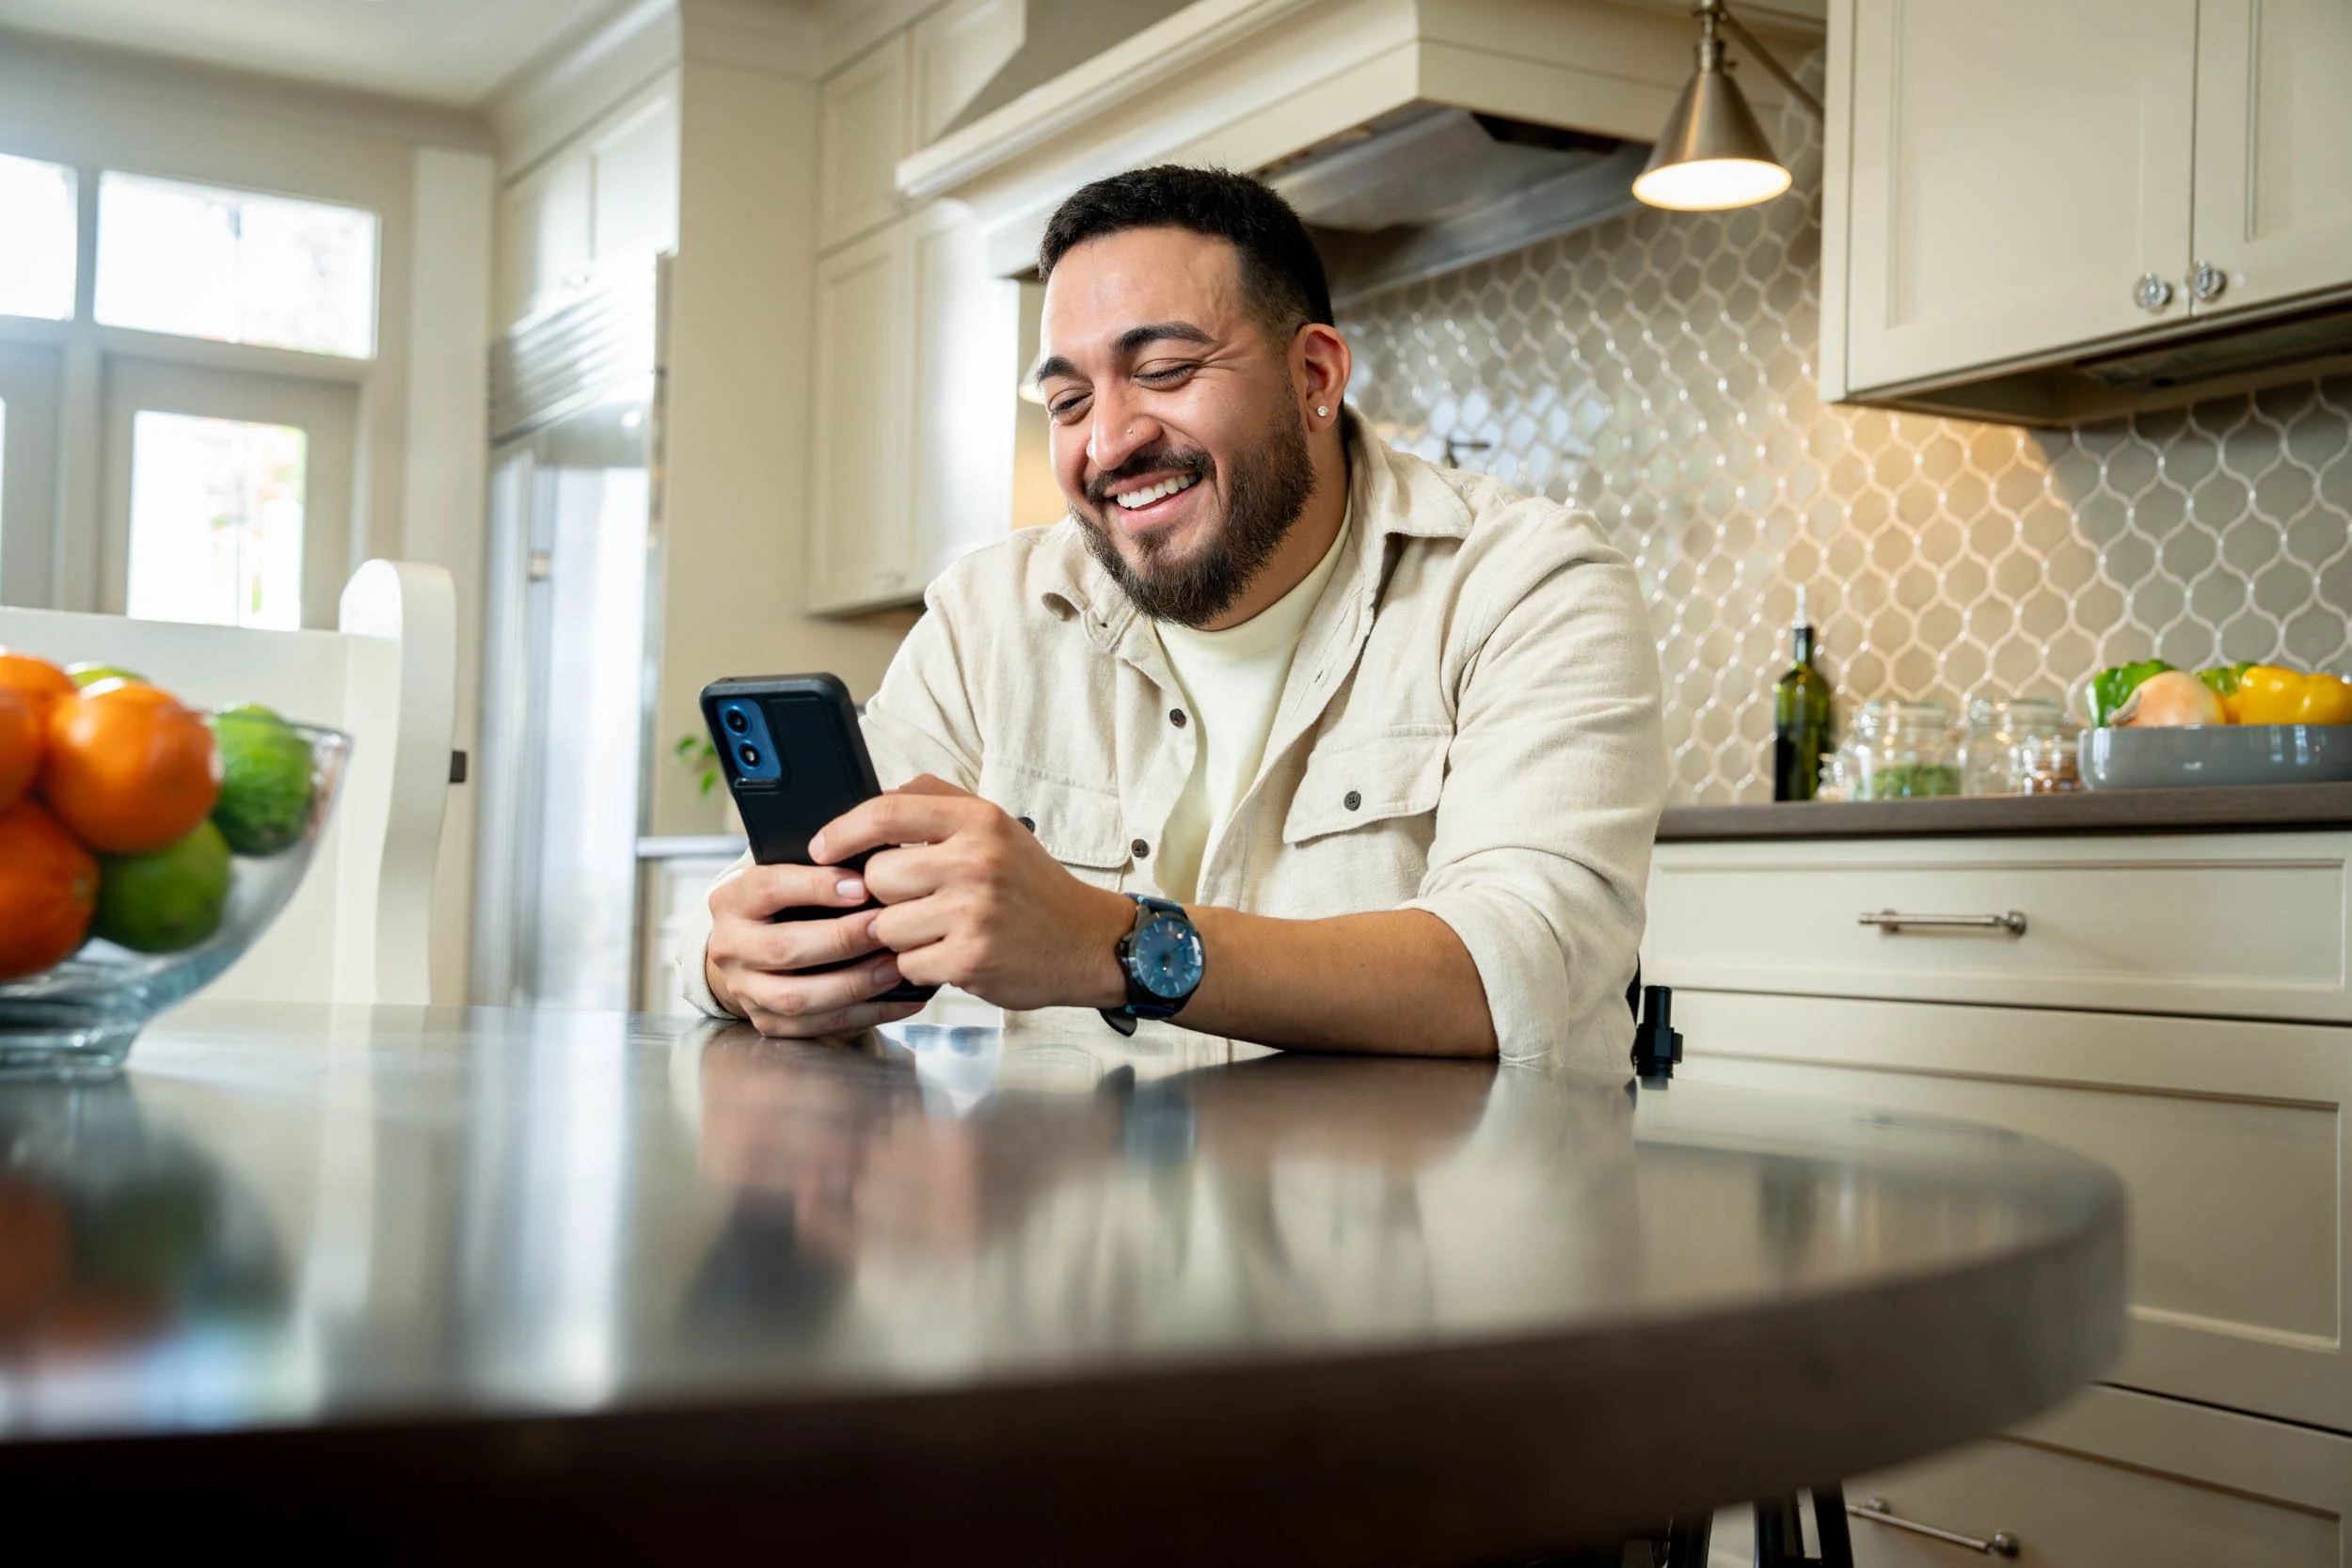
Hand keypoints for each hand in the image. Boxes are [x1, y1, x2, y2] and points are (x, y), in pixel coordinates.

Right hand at [704, 861, 925, 1036]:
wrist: (749, 945)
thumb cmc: (783, 902)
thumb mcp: (787, 874)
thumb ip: (820, 870)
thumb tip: (879, 867)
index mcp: (732, 900)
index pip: (770, 888)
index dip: (817, 887)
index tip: (864, 886)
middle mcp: (730, 947)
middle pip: (785, 949)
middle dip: (843, 940)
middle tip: (887, 928)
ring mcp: (744, 990)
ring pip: (798, 997)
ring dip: (856, 983)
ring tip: (897, 966)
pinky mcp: (767, 1021)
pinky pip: (817, 1026)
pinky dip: (866, 1014)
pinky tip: (902, 999)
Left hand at [813, 776, 1134, 1010]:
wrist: (1086, 940)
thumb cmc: (1030, 885)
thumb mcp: (994, 827)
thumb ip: (934, 805)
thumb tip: (867, 809)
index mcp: (978, 821)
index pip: (886, 812)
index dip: (842, 831)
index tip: (822, 848)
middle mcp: (975, 862)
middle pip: (877, 876)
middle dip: (882, 895)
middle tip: (914, 901)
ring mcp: (972, 913)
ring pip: (885, 925)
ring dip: (899, 934)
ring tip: (936, 930)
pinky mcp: (970, 960)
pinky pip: (907, 963)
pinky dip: (919, 965)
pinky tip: (949, 954)